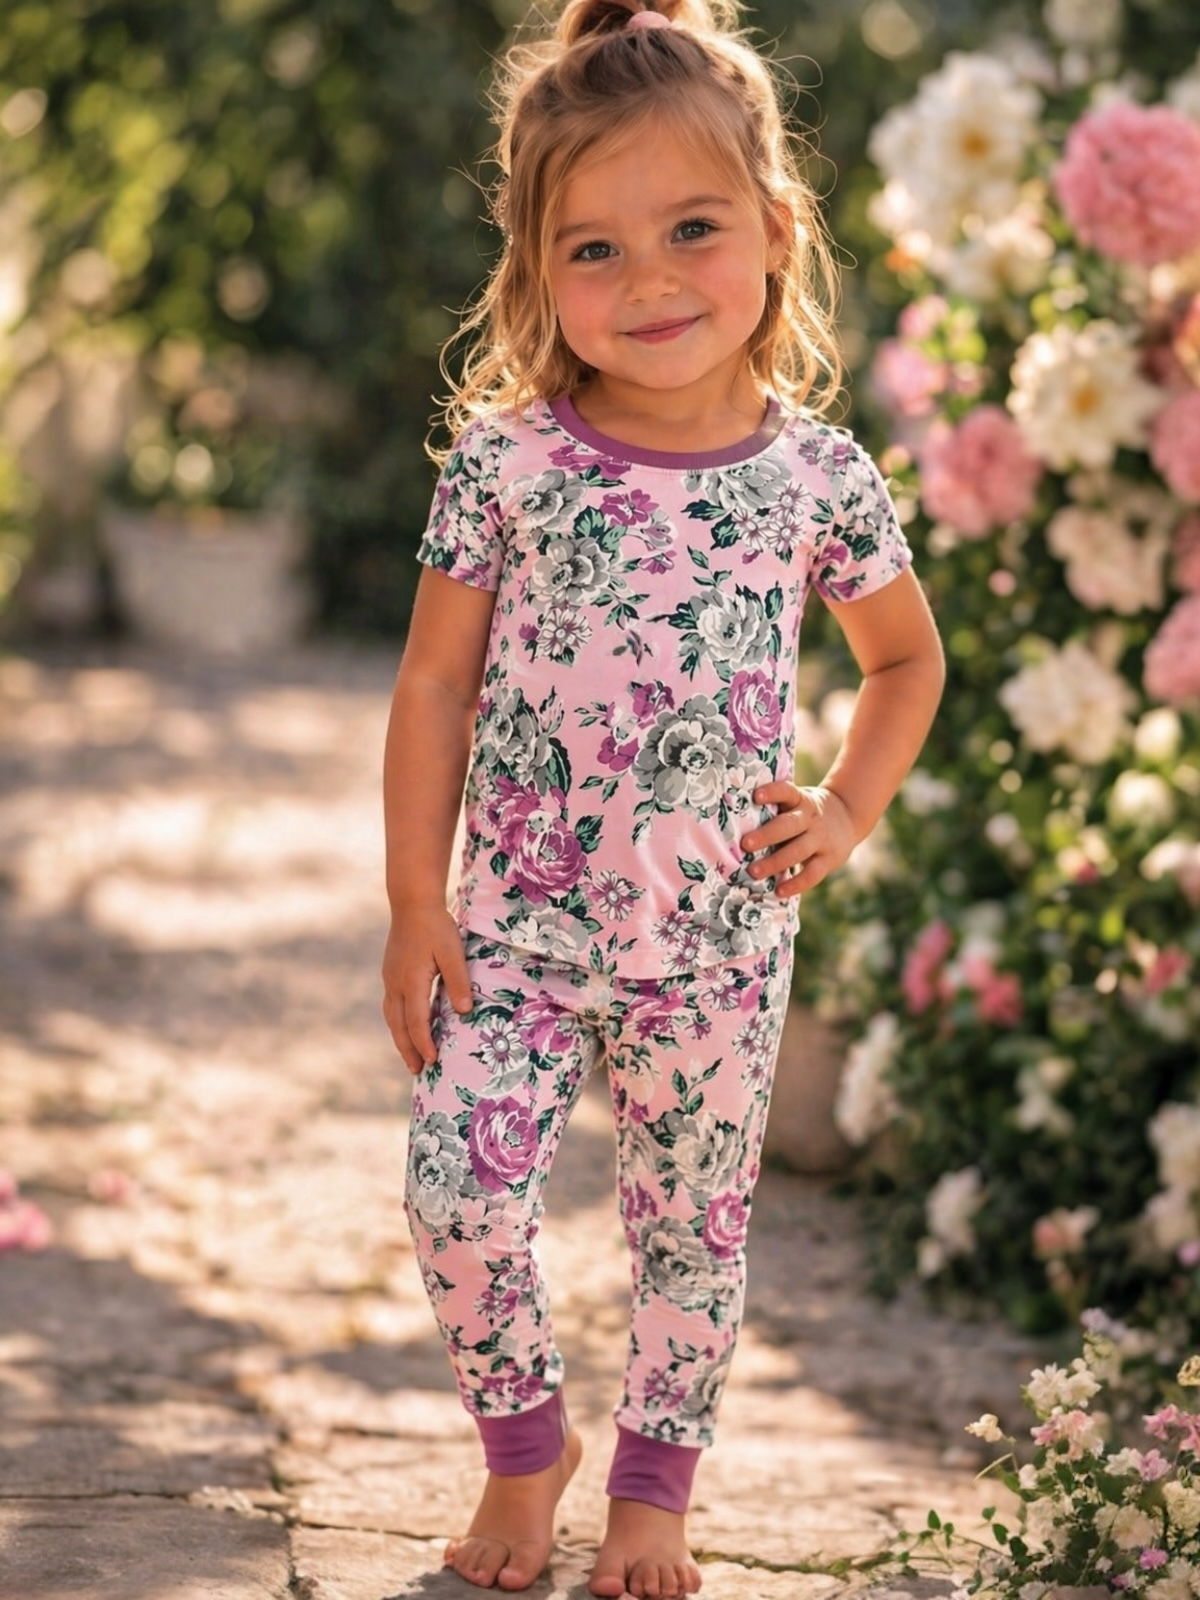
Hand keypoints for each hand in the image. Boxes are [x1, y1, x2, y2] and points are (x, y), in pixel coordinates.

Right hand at [381, 906, 472, 1074]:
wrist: (411, 903)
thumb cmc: (436, 926)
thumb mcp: (452, 951)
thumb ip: (458, 981)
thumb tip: (465, 1011)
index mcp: (412, 981)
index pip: (417, 1021)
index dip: (424, 1043)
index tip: (432, 1061)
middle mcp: (396, 984)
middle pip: (399, 1025)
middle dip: (408, 1049)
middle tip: (417, 1071)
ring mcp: (390, 979)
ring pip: (392, 1017)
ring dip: (400, 1039)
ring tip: (410, 1057)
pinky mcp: (390, 973)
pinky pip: (391, 1006)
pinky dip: (397, 1023)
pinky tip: (404, 1026)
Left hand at [741, 780, 858, 898]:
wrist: (849, 816)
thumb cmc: (806, 812)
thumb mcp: (797, 802)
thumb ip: (775, 810)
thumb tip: (734, 823)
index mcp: (801, 800)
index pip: (787, 792)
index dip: (772, 793)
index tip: (755, 796)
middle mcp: (811, 818)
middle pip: (789, 825)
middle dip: (766, 835)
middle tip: (744, 844)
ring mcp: (822, 839)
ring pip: (798, 850)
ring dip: (775, 862)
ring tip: (753, 871)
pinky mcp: (830, 859)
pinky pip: (812, 874)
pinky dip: (796, 884)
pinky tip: (779, 891)